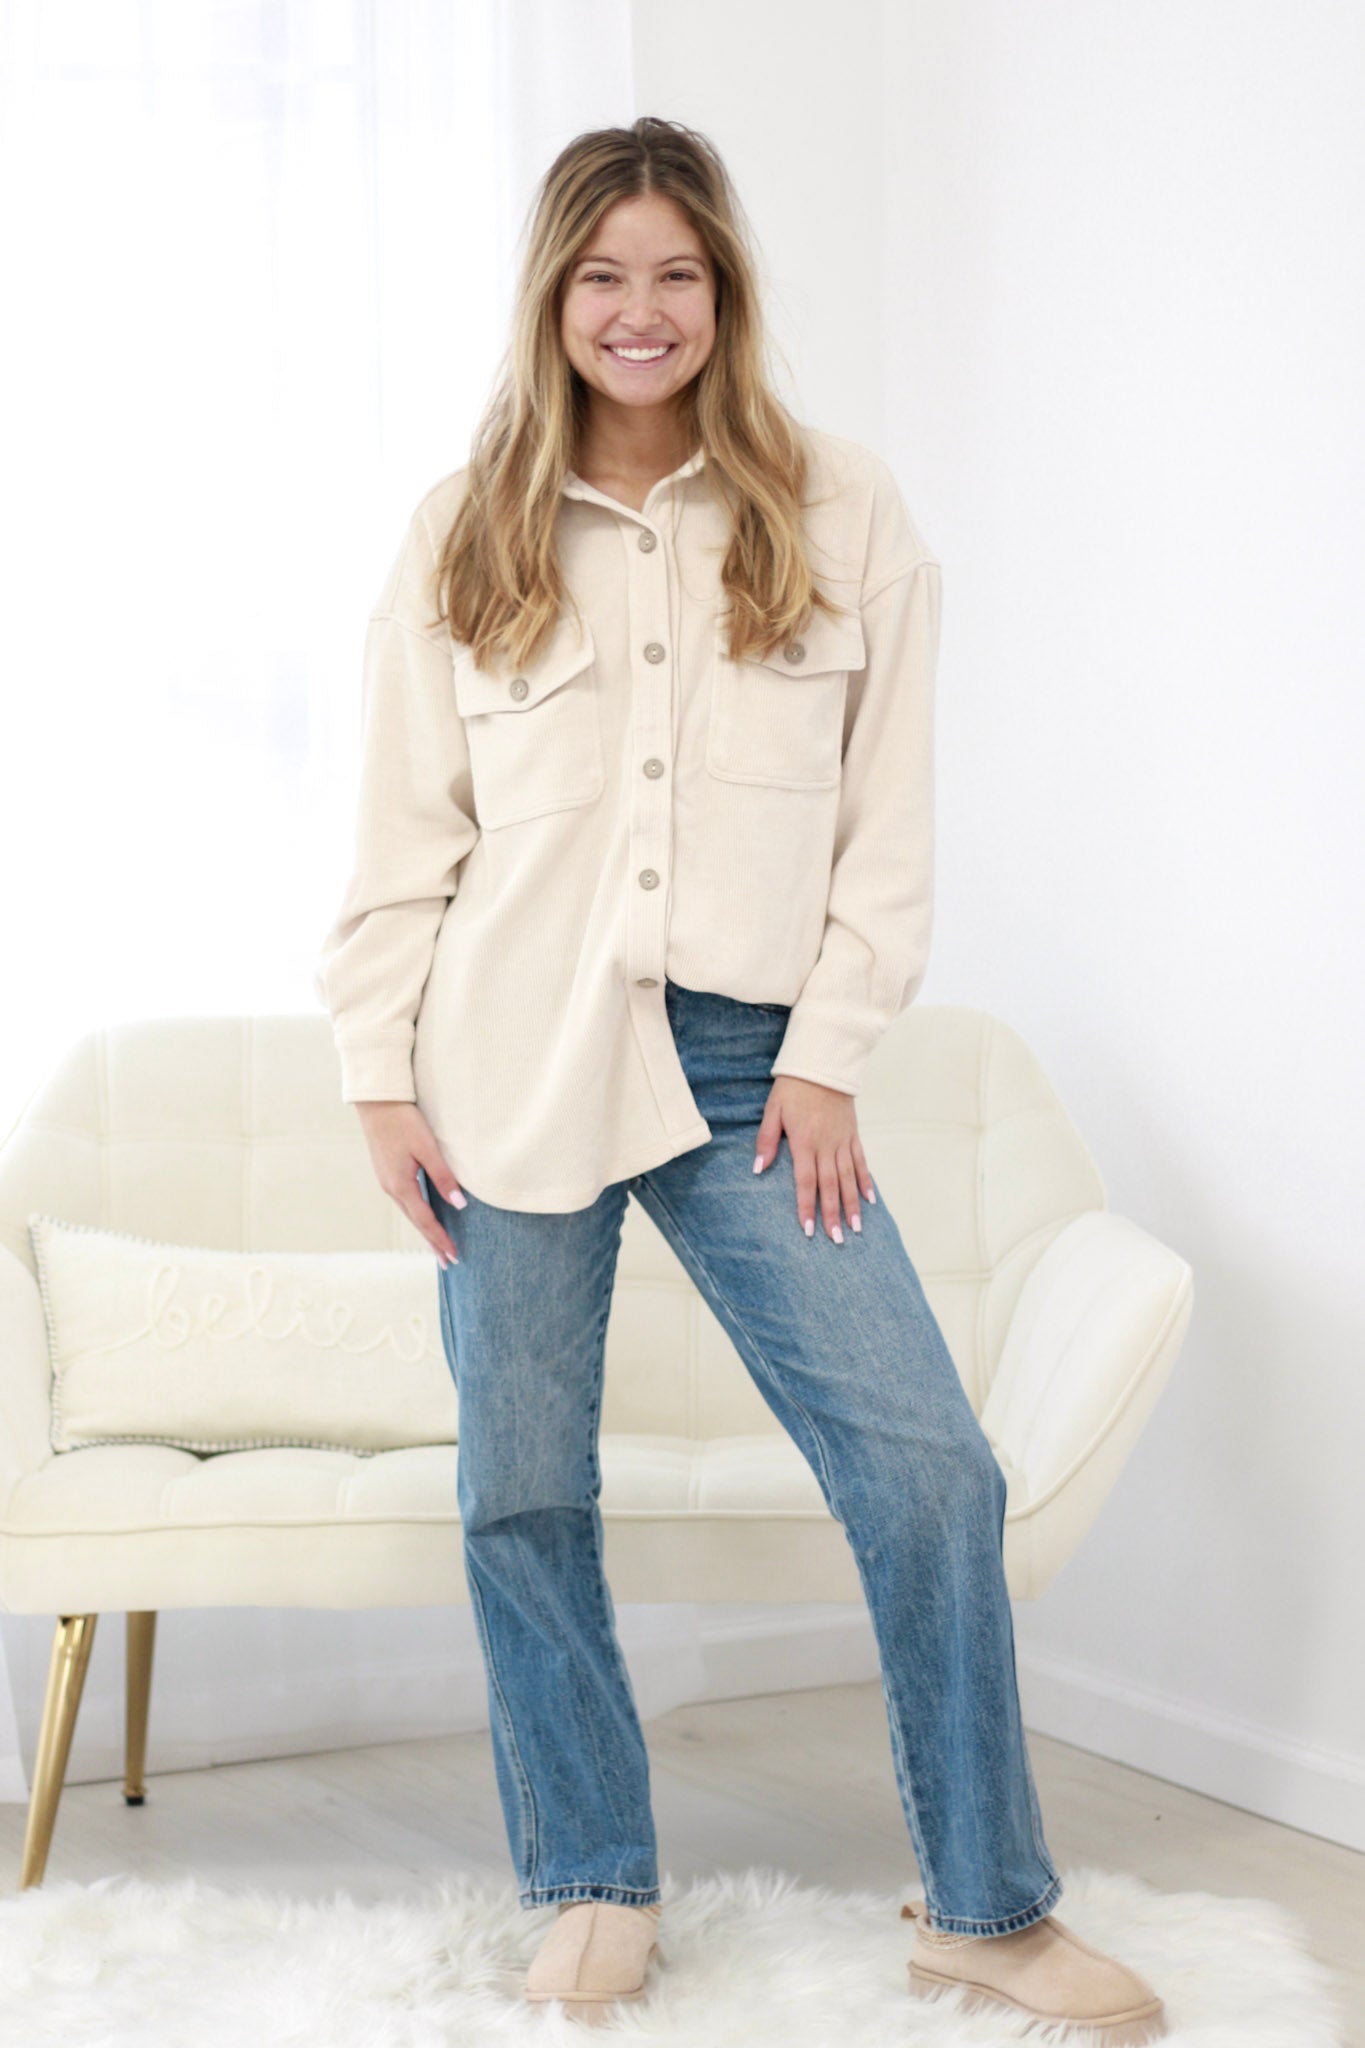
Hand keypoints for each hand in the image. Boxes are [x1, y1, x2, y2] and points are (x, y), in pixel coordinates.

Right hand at [354, 1101, 465, 1266]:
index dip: (441, 1239)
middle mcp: (391, 1188)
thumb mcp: (427, 1147)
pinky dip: (417, 1215)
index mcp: (400, 1185)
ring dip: (425, 1231)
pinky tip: (424, 1218)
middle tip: (447, 1263)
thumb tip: (459, 1204)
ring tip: (438, 1246)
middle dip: (433, 1243)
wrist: (377, 1103)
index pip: (426, 1221)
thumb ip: (443, 1176)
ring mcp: (387, 1182)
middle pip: (416, 1223)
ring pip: (410, 1213)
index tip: (454, 1256)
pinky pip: (406, 1202)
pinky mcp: (388, 1174)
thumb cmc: (403, 1122)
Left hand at [754, 1076, 876, 1241]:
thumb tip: (759, 1169)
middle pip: (831, 1185)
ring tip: (856, 1228)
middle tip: (837, 1240)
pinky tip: (869, 1200)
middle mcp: (827, 1145)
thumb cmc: (793, 1087)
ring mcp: (843, 1140)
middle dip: (833, 1214)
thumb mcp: (773, 1110)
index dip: (807, 1207)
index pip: (806, 1181)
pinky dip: (866, 1181)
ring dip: (852, 1205)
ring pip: (849, 1178)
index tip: (808, 1230)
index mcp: (805, 1141)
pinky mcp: (853, 1134)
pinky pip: (861, 1161)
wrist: (823, 1063)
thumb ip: (766, 1140)